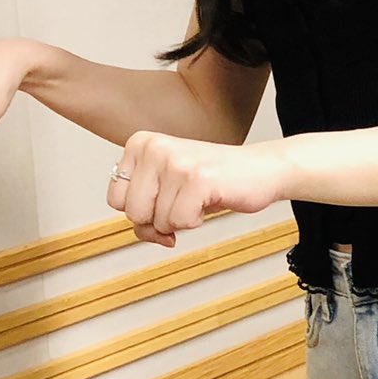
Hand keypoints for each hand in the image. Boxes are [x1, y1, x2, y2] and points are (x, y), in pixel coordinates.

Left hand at [107, 131, 290, 247]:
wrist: (261, 169)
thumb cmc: (214, 181)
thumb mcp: (168, 190)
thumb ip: (144, 210)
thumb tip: (145, 234)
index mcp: (140, 144)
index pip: (115, 199)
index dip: (142, 212)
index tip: (165, 201)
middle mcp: (154, 148)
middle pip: (133, 213)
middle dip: (160, 220)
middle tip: (184, 204)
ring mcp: (175, 162)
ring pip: (157, 221)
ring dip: (181, 220)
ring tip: (198, 199)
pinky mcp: (197, 179)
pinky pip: (180, 223)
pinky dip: (196, 222)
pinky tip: (209, 202)